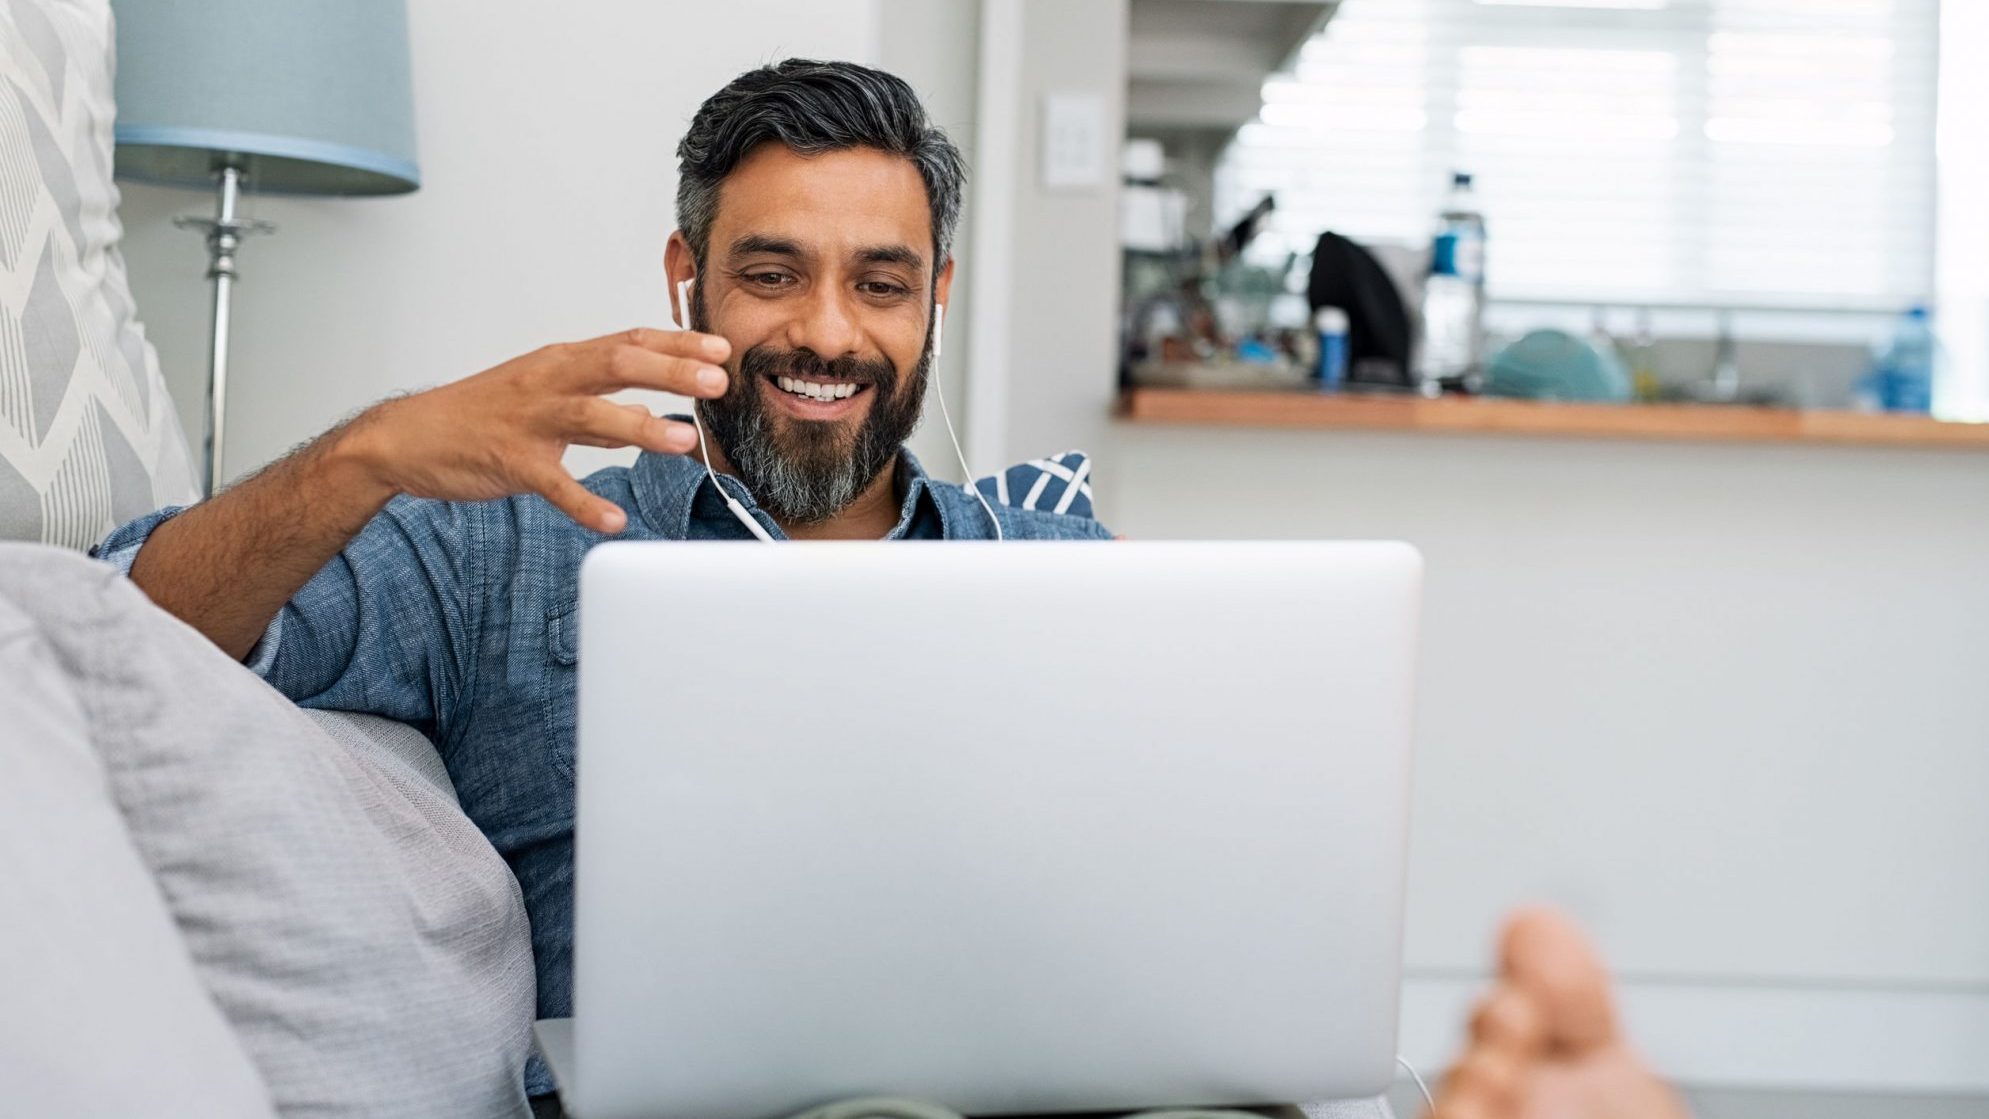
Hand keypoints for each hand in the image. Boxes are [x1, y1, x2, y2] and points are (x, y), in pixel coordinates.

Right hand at [340, 327, 731, 532]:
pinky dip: (585, 503)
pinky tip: (614, 519)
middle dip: (671, 371)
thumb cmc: (481, 415)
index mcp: (562, 361)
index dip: (677, 343)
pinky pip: (554, 483)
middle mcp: (549, 381)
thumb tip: (651, 418)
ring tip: (684, 442)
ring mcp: (528, 419)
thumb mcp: (545, 397)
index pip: (629, 342)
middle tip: (718, 381)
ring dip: (640, 429)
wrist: (408, 436)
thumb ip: (600, 408)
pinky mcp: (510, 461)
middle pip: (617, 365)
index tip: (721, 348)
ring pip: (590, 416)